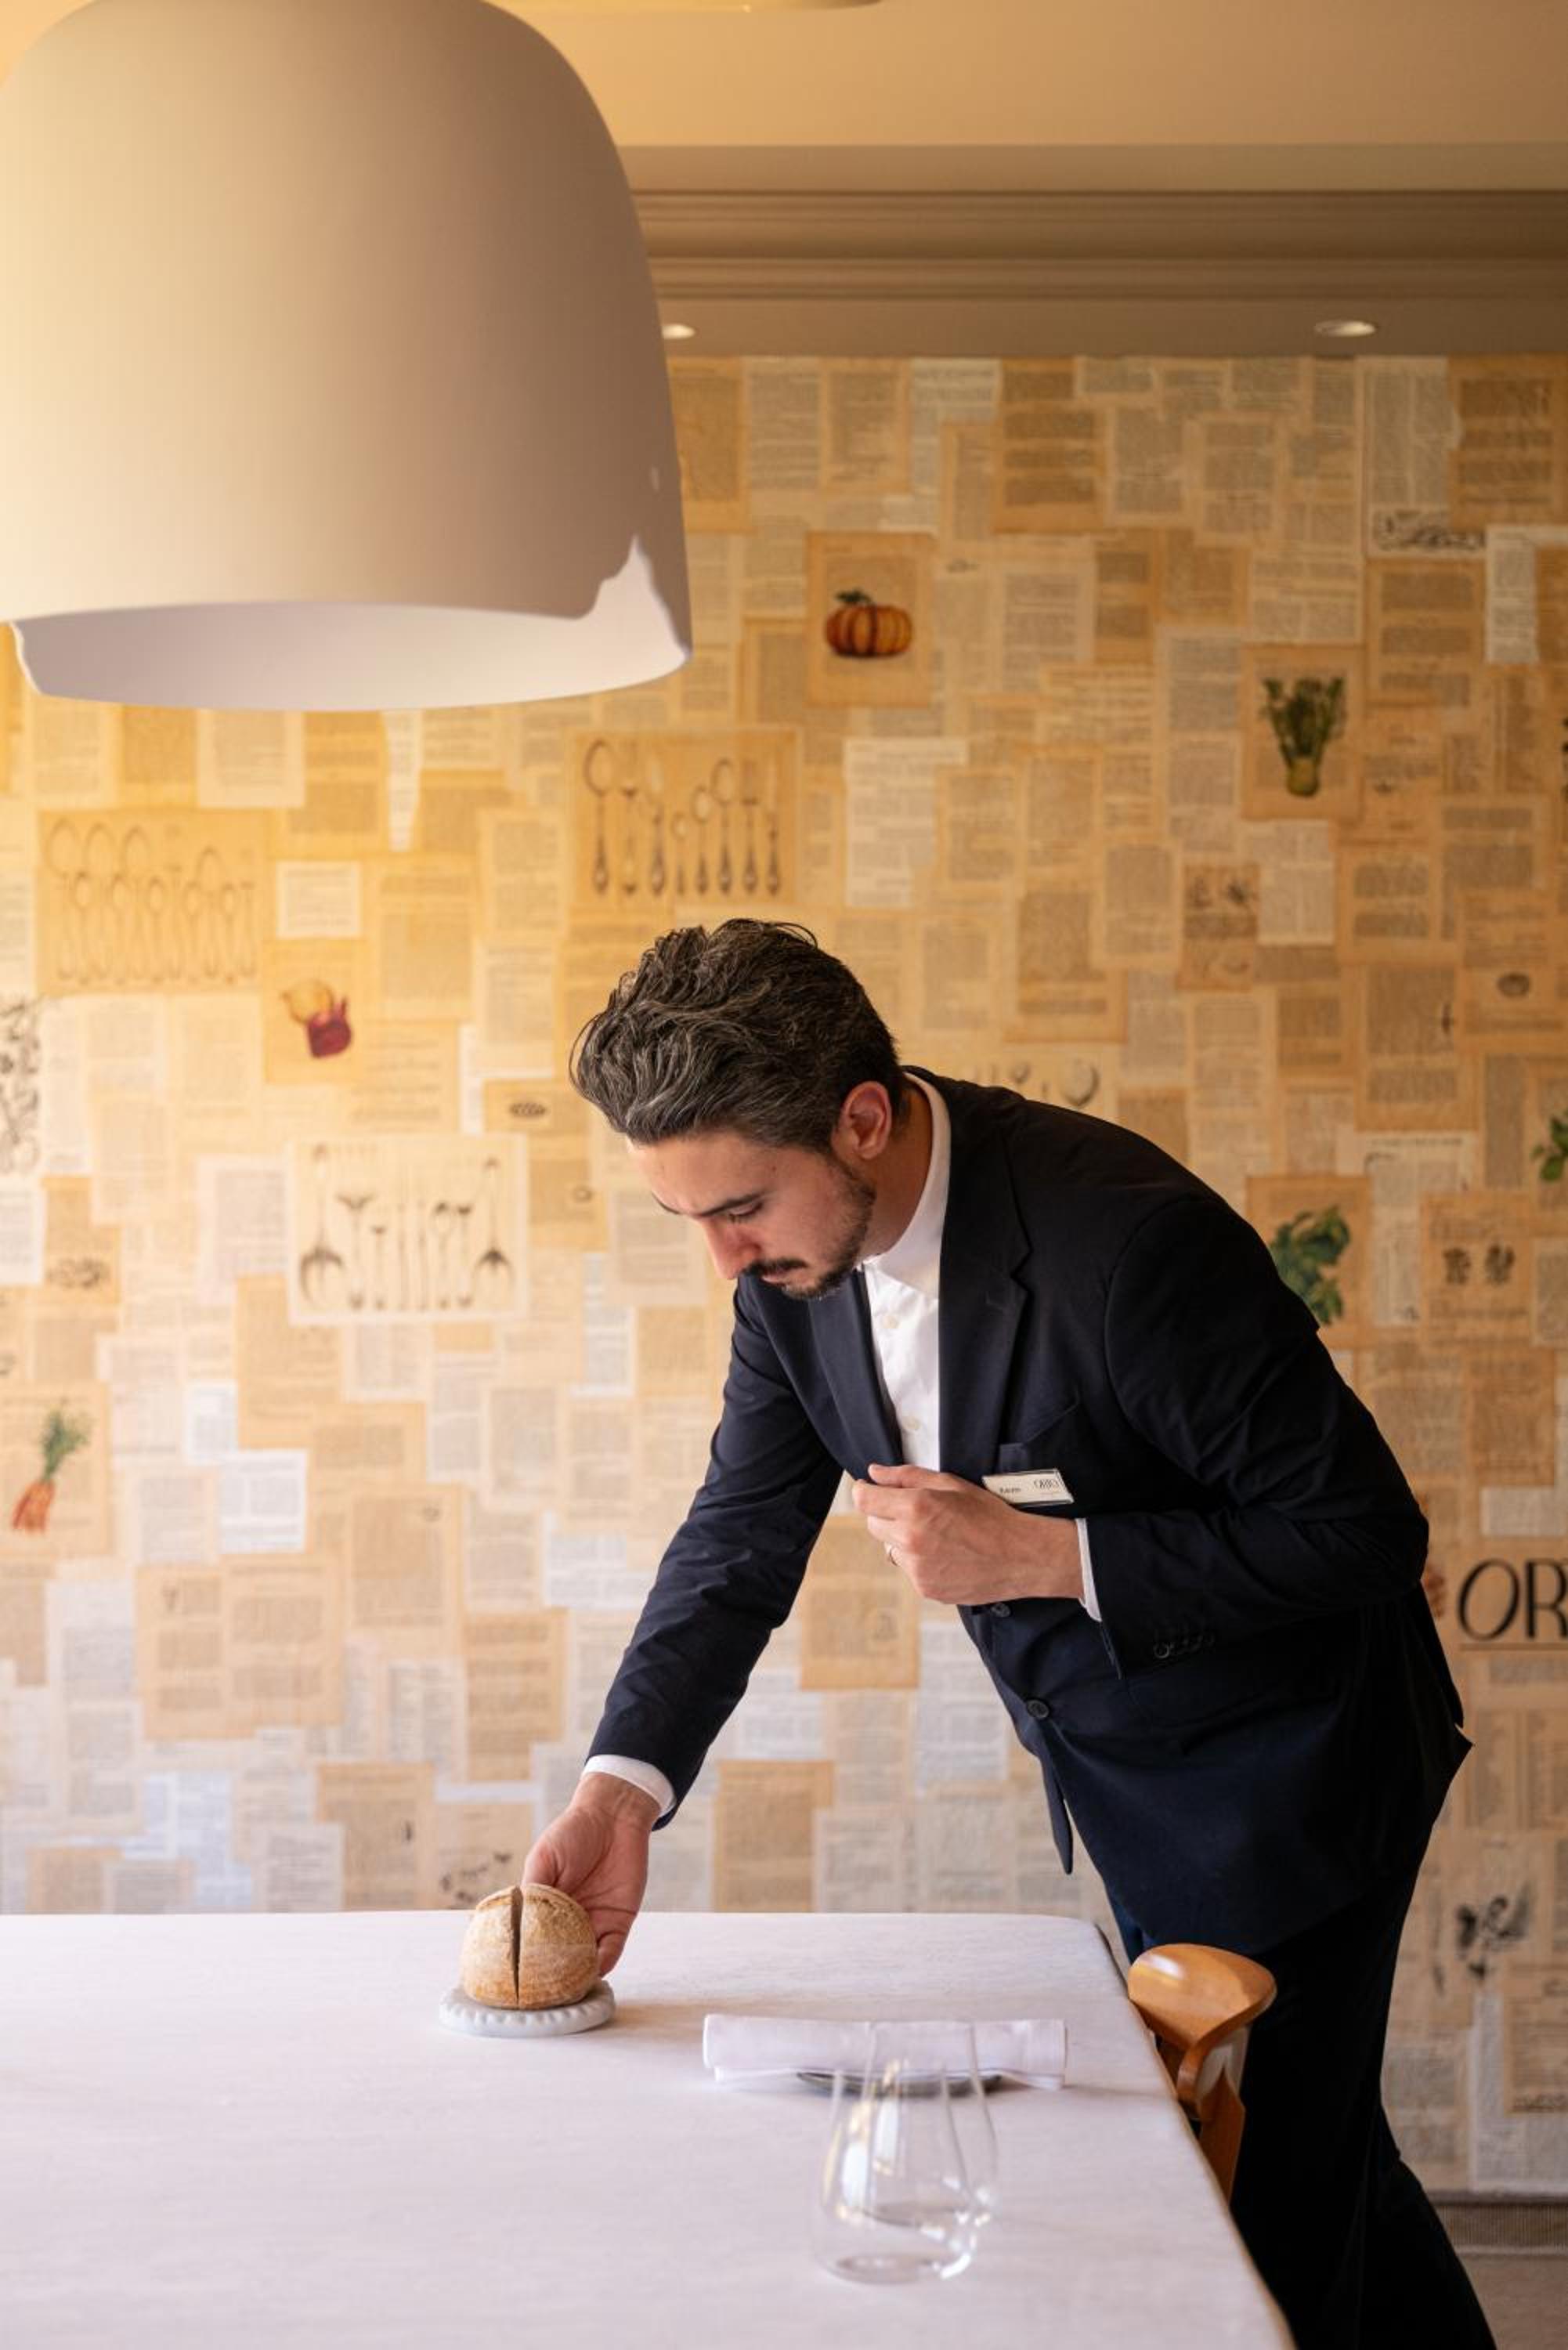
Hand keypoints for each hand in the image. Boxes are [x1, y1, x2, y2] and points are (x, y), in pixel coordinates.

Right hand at [523, 1774, 658, 1976]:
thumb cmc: (573, 1832)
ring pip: (583, 1960)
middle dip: (550, 1975)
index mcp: (545, 1908)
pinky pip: (611, 1950)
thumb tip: (515, 1925)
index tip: (514, 1979)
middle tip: (538, 1994)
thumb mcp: (544, 1859)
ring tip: (564, 1991)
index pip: (533, 1941)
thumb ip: (532, 1891)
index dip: (526, 1959)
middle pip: (557, 1957)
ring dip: (575, 1975)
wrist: (614, 1815)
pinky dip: (602, 1963)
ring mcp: (594, 1924)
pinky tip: (593, 1970)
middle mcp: (568, 1922)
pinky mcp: (619, 1923)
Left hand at [851, 1462, 1083, 1605]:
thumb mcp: (951, 1484)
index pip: (864, 1501)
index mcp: (916, 1508)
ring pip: (890, 1549)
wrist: (1021, 1557)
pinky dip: (920, 1562)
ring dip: (903, 1541)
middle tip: (916, 1512)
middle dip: (886, 1515)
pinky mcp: (925, 1588)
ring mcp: (917, 1568)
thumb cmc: (991, 1517)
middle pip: (874, 1525)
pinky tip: (946, 1554)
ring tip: (938, 1536)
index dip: (864, 1492)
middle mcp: (911, 1539)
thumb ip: (907, 1477)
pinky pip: (909, 1570)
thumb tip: (875, 1473)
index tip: (869, 1489)